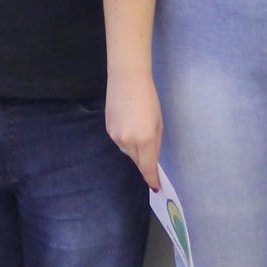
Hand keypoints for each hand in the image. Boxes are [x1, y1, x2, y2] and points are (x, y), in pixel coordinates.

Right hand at [104, 75, 162, 189]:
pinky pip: (120, 141)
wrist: (127, 80)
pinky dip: (126, 138)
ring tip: (139, 126)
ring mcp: (116, 136)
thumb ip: (154, 143)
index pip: (148, 167)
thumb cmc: (149, 98)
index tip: (155, 187)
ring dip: (135, 147)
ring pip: (128, 151)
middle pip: (137, 160)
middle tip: (150, 148)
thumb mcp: (158, 122)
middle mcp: (128, 142)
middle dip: (144, 160)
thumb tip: (150, 158)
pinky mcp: (108, 130)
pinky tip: (129, 122)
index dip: (151, 178)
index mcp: (145, 139)